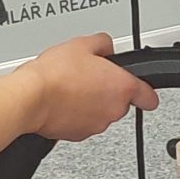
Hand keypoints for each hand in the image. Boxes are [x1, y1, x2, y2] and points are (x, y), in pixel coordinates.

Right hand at [28, 35, 157, 141]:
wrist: (30, 98)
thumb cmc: (55, 74)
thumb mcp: (82, 44)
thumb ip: (102, 43)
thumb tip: (105, 46)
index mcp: (122, 88)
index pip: (149, 97)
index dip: (146, 92)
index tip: (145, 92)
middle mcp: (113, 110)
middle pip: (120, 102)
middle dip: (107, 91)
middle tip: (89, 76)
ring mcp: (96, 125)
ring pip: (100, 113)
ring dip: (91, 102)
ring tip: (71, 86)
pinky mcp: (77, 134)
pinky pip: (82, 122)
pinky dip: (75, 114)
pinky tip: (62, 100)